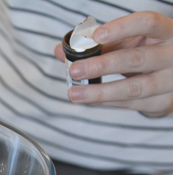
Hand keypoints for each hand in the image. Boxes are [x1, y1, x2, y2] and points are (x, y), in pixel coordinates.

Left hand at [54, 11, 172, 116]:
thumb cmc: (147, 53)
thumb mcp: (129, 44)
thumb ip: (98, 46)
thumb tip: (60, 51)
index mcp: (166, 32)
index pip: (147, 23)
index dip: (122, 28)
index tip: (96, 35)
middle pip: (136, 59)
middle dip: (102, 65)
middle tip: (74, 70)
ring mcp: (171, 81)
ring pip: (134, 88)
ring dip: (99, 92)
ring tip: (74, 93)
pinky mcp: (163, 103)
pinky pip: (131, 104)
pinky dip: (106, 102)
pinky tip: (88, 100)